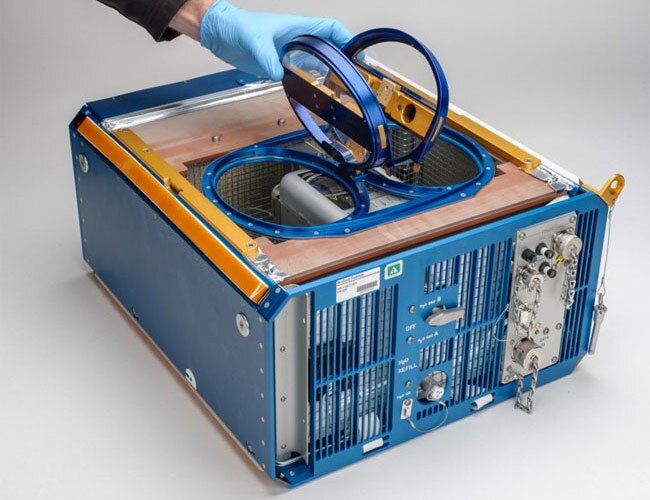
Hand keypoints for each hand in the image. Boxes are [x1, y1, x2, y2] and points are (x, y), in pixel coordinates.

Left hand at [198, 0, 351, 80]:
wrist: (219, 33)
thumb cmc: (235, 26)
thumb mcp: (254, 41)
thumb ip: (268, 58)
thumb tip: (279, 72)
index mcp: (296, 27)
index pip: (329, 28)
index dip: (345, 38)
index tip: (354, 52)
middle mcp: (296, 40)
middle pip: (327, 48)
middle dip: (340, 61)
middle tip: (348, 76)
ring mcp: (288, 53)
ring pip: (314, 63)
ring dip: (325, 74)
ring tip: (335, 87)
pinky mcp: (279, 65)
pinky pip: (298, 75)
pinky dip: (306, 83)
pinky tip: (310, 91)